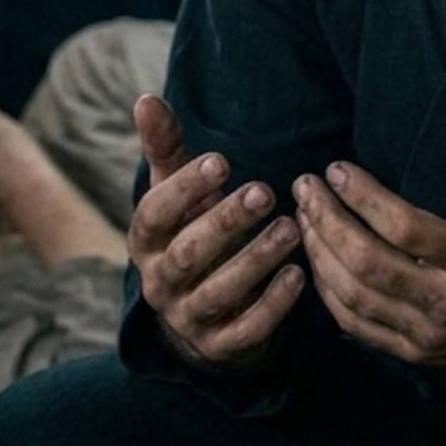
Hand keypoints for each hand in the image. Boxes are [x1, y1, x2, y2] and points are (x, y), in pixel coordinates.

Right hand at [127, 94, 302, 367]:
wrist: (203, 314)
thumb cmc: (191, 232)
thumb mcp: (177, 192)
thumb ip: (165, 148)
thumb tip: (145, 98)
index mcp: (146, 242)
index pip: (154, 214)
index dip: (185, 189)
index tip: (223, 161)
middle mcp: (160, 283)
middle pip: (188, 254)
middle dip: (226, 222)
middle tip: (266, 192)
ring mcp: (189, 319)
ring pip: (219, 292)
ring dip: (257, 259)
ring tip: (292, 228)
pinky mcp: (220, 347)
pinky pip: (246, 330)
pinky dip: (273, 305)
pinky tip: (300, 275)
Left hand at [294, 109, 445, 373]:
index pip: (406, 229)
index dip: (364, 198)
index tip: (337, 170)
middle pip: (369, 263)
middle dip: (328, 221)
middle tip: (304, 187)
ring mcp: (428, 333)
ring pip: (355, 296)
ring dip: (321, 254)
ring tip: (304, 217)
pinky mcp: (416, 352)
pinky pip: (358, 326)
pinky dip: (328, 294)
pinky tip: (316, 262)